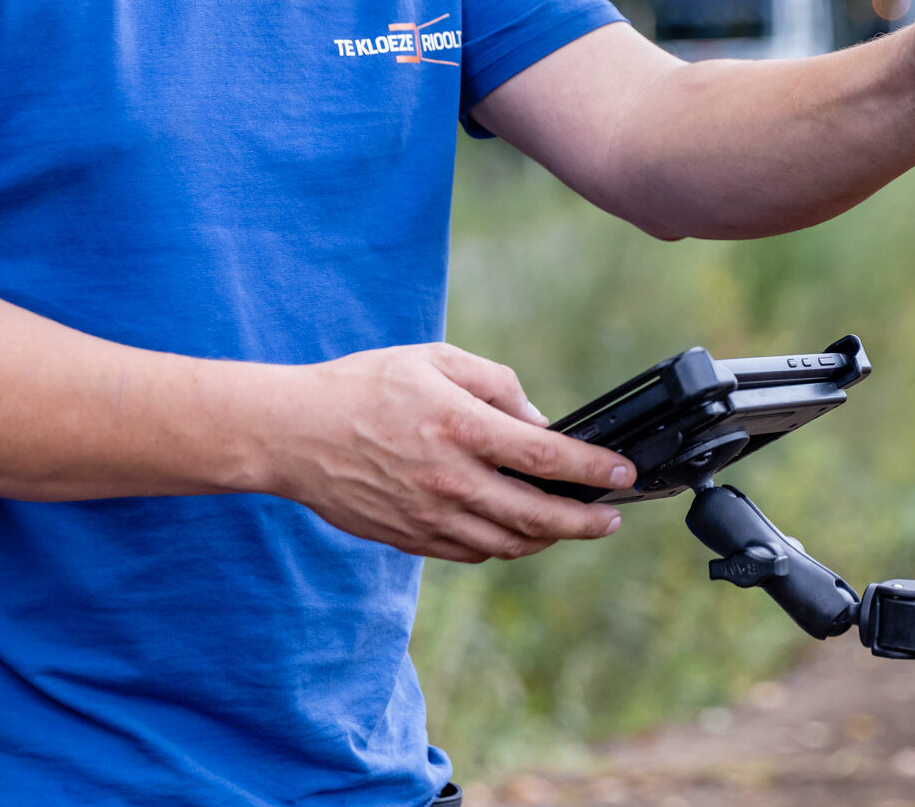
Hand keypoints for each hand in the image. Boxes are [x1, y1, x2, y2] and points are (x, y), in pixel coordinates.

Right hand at [264, 343, 635, 562]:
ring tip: (568, 527)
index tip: (622, 473)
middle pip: (536, 515)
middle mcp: (449, 479)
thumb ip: (494, 385)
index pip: (544, 455)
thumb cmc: (363, 386)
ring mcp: (428, 516)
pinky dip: (503, 547)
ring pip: (506, 544)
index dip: (592, 469)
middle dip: (584, 521)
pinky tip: (516, 532)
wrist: (292, 433)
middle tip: (611, 520)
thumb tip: (537, 421)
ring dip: (547, 539)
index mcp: (460, 427)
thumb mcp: (434, 360)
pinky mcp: (409, 538)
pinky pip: (470, 553)